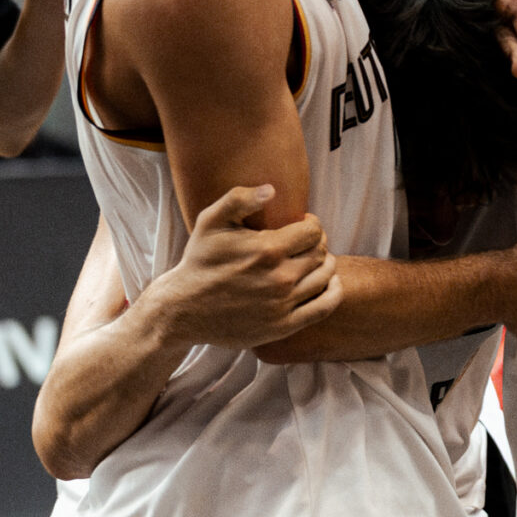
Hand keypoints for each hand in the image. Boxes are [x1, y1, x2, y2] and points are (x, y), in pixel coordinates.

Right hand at [145, 186, 342, 350]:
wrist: (184, 308)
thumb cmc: (199, 261)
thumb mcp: (210, 222)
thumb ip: (239, 199)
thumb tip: (271, 190)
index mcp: (267, 250)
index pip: (313, 231)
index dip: (312, 224)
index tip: (302, 225)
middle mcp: (280, 278)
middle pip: (321, 253)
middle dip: (317, 243)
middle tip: (305, 243)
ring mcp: (283, 304)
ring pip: (325, 278)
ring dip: (326, 265)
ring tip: (313, 260)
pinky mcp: (283, 326)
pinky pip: (324, 308)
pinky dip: (333, 292)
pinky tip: (329, 283)